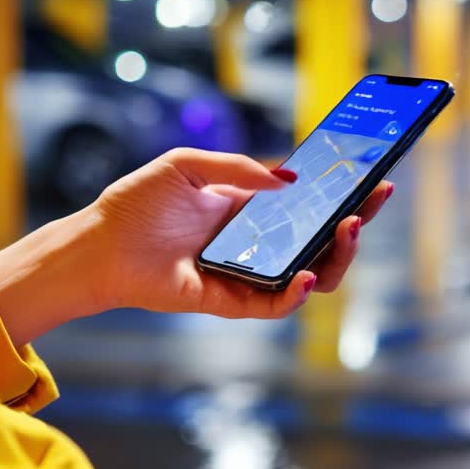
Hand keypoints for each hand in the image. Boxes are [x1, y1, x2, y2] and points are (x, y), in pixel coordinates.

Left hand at [90, 148, 393, 319]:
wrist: (97, 244)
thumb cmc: (136, 204)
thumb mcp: (187, 165)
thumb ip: (239, 169)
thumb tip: (289, 179)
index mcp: (250, 211)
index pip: (309, 207)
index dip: (343, 196)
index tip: (372, 180)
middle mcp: (255, 245)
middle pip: (321, 243)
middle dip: (355, 225)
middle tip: (371, 203)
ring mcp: (247, 275)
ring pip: (310, 276)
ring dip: (337, 257)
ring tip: (347, 230)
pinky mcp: (230, 302)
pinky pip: (274, 304)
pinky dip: (295, 293)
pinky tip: (306, 273)